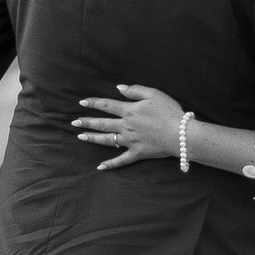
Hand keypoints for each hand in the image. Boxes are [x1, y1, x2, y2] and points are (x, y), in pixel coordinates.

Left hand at [74, 82, 188, 169]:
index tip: (81, 103)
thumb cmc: (169, 111)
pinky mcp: (137, 153)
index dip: (93, 103)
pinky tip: (100, 167)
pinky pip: (121, 160)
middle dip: (87, 122)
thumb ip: (135, 90)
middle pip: (102, 123)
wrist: (180, 134)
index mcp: (129, 111)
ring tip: (80, 137)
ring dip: (92, 138)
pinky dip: (110, 164)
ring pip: (106, 140)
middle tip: (74, 122)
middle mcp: (126, 126)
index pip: (107, 105)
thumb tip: (119, 88)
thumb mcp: (153, 94)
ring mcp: (130, 141)